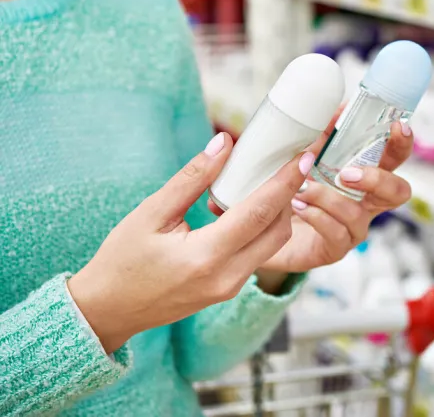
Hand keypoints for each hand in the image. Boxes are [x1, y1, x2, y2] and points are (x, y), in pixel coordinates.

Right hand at [68, 133, 312, 352]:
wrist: (108, 311)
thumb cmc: (122, 260)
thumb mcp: (151, 213)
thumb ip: (192, 178)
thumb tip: (225, 144)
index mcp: (206, 257)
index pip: (259, 212)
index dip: (285, 181)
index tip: (304, 156)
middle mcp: (226, 277)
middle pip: (278, 230)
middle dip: (290, 195)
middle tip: (291, 163)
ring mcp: (231, 288)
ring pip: (272, 244)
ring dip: (279, 212)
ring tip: (272, 180)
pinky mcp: (230, 290)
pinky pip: (259, 254)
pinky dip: (263, 228)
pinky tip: (253, 204)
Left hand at [259, 121, 413, 272]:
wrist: (266, 229)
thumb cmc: (292, 189)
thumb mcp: (306, 158)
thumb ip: (322, 136)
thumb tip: (336, 109)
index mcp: (365, 176)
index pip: (395, 158)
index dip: (402, 144)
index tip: (398, 126)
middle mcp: (367, 203)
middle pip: (398, 192)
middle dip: (377, 179)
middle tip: (347, 173)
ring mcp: (354, 228)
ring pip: (358, 214)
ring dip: (328, 198)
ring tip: (302, 189)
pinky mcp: (335, 248)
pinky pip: (335, 234)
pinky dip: (316, 216)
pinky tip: (299, 206)